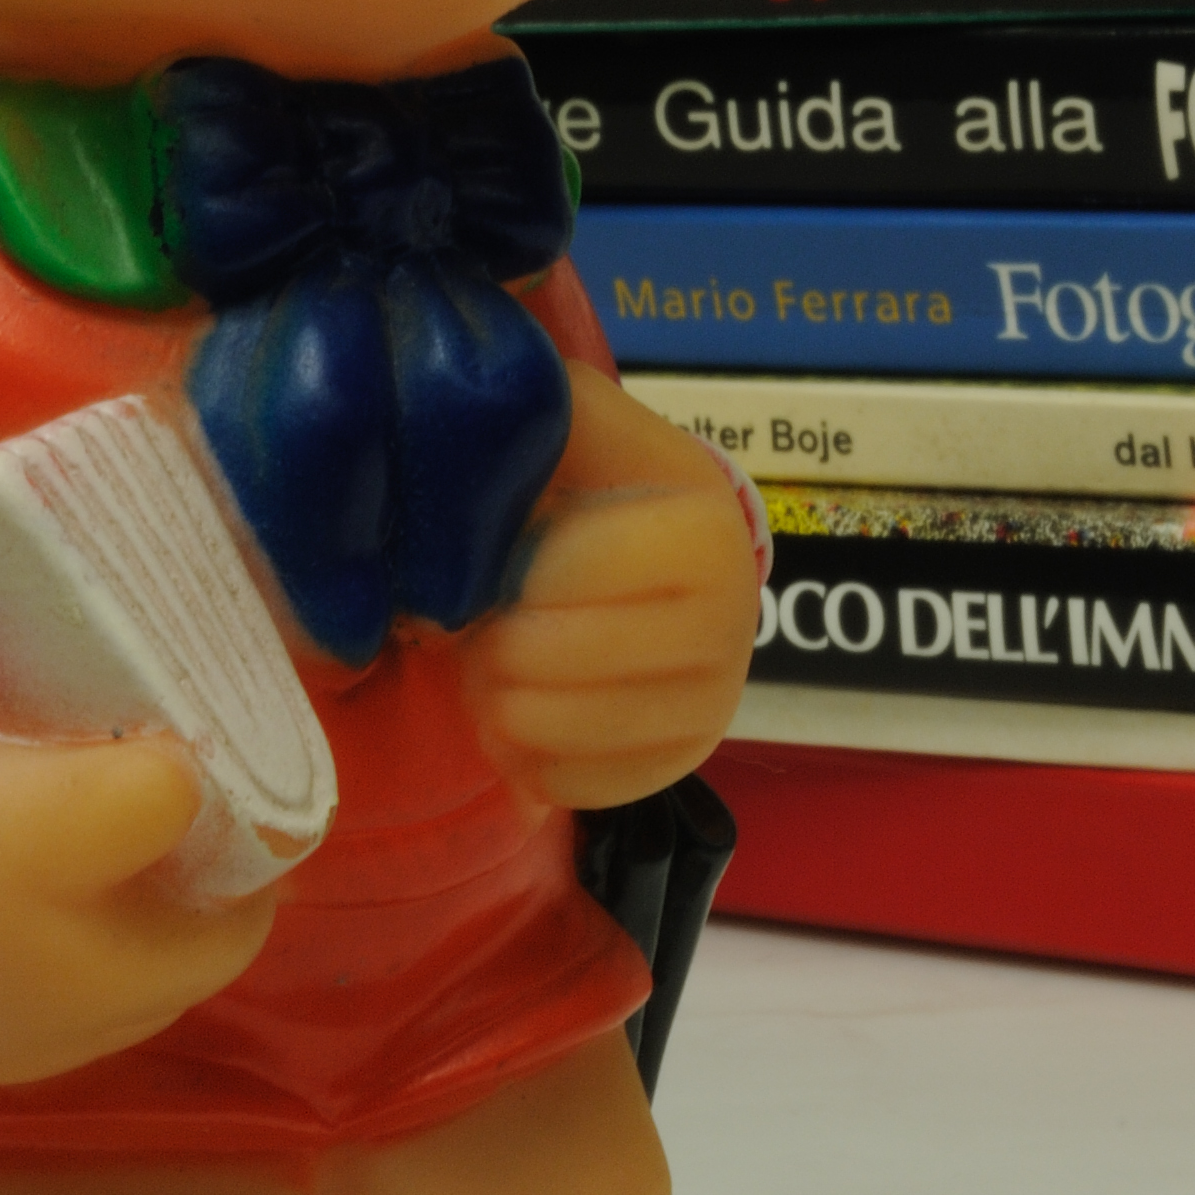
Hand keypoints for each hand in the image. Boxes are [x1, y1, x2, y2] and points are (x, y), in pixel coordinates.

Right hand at [0, 730, 276, 1088]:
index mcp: (92, 1005)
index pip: (223, 949)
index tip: (248, 818)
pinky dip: (38, 930)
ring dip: (106, 919)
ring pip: (82, 982)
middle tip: (181, 827)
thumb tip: (192, 800)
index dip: (247, 879)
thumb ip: (186, 800)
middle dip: (177, 904)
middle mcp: (26, 1052)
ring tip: (106, 842)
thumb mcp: (118, 788)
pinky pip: (11, 979)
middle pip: (153, 975)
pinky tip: (32, 874)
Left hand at [469, 363, 760, 809]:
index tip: (501, 554)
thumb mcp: (567, 422)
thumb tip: (459, 407)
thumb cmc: (587, 483)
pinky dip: (524, 756)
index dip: (520, 568)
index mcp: (707, 523)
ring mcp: (716, 699)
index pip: (583, 565)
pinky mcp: (682, 761)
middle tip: (483, 618)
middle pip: (561, 661)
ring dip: (496, 701)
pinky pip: (571, 787)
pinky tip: (525, 707)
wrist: (641, 558)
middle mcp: (735, 617)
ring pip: (557, 732)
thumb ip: (527, 410)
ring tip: (495, 660)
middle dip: (493, 643)